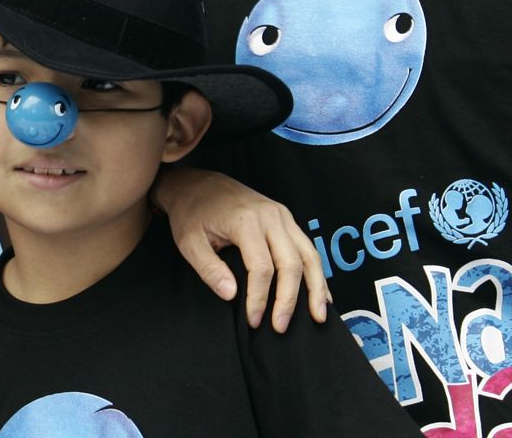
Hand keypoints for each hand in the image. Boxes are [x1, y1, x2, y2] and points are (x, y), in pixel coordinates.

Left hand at [152, 165, 327, 330]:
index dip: (259, 298)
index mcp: (245, 221)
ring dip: (316, 288)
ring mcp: (282, 215)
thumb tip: (231, 295)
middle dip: (288, 299)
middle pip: (290, 263)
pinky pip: (308, 248)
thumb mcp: (189, 241)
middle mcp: (270, 216)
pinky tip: (322, 295)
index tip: (254, 320)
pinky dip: (317, 273)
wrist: (197, 183)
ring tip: (317, 317)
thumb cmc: (191, 213)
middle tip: (280, 327)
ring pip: (309, 255)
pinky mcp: (286, 219)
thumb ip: (209, 268)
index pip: (261, 267)